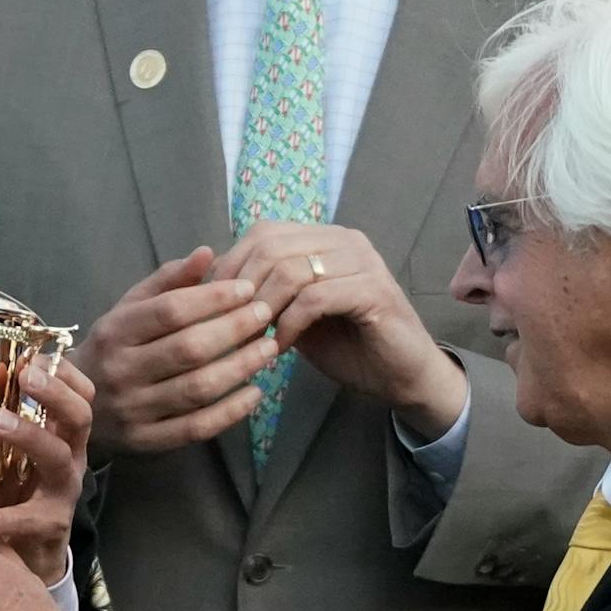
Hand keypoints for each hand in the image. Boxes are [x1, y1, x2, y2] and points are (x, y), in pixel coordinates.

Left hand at [0, 356, 95, 584]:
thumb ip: (3, 419)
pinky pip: (28, 518)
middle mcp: (72, 461)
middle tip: (25, 376)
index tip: (36, 355)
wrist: (35, 558)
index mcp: (65, 439)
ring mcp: (63, 494)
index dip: (65, 374)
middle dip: (54, 394)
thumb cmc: (24, 497)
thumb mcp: (13, 455)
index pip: (81, 397)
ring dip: (29, 435)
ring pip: (58, 458)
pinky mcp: (49, 528)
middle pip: (79, 418)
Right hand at [76, 248, 279, 458]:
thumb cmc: (112, 349)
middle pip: (188, 348)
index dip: (213, 298)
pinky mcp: (147, 441)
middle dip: (234, 328)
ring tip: (270, 348)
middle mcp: (121, 371)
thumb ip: (167, 281)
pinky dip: (231, 412)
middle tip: (266, 313)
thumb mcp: (127, 309)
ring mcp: (134, 409)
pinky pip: (196, 428)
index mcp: (115, 331)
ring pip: (197, 388)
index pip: (170, 311)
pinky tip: (256, 393)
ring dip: (240, 367)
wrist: (70, 407)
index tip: (248, 288)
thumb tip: (207, 253)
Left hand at [211, 222, 466, 440]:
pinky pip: (315, 298)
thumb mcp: (294, 316)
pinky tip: (278, 348)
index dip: (231, 267)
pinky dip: (288, 324)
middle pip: (271, 246)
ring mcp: (362, 262)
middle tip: (226, 327)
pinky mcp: (373, 291)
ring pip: (291, 270)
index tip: (210, 307)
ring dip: (262, 309)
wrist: (401, 376)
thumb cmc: (348, 346)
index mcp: (324, 238)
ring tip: (250, 340)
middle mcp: (344, 240)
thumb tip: (214, 290)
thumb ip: (266, 295)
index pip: (263, 234)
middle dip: (241, 289)